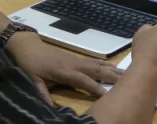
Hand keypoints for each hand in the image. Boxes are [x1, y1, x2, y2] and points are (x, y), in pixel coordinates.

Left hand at [7, 32, 123, 103]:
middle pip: (96, 70)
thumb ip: (43, 95)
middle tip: (128, 81)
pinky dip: (107, 64)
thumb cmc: (30, 65)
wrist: (28, 47)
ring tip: (128, 73)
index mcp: (64, 71)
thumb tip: (51, 109)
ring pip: (98, 65)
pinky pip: (95, 62)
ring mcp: (77, 60)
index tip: (108, 94)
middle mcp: (74, 64)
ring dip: (113, 70)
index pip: (83, 80)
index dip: (95, 87)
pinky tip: (116, 67)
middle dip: (112, 76)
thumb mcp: (33, 82)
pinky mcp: (77, 59)